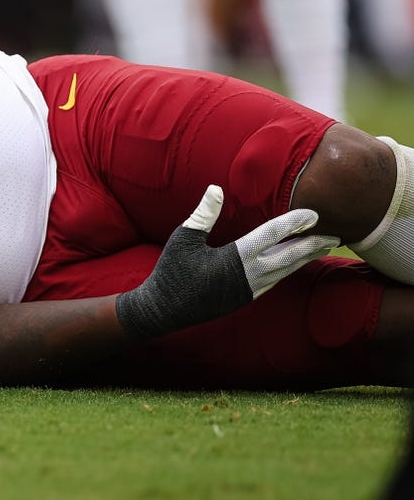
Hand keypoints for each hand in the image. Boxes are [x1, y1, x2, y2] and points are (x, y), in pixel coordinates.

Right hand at [116, 185, 340, 339]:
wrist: (164, 310)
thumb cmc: (172, 272)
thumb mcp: (183, 239)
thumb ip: (203, 214)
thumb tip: (216, 189)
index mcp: (237, 257)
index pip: (273, 235)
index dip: (295, 222)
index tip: (314, 214)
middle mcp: (250, 274)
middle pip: (290, 256)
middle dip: (313, 245)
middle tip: (335, 235)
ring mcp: (250, 289)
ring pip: (285, 271)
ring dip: (304, 258)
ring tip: (321, 248)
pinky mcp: (245, 298)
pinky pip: (275, 280)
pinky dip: (288, 269)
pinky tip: (291, 264)